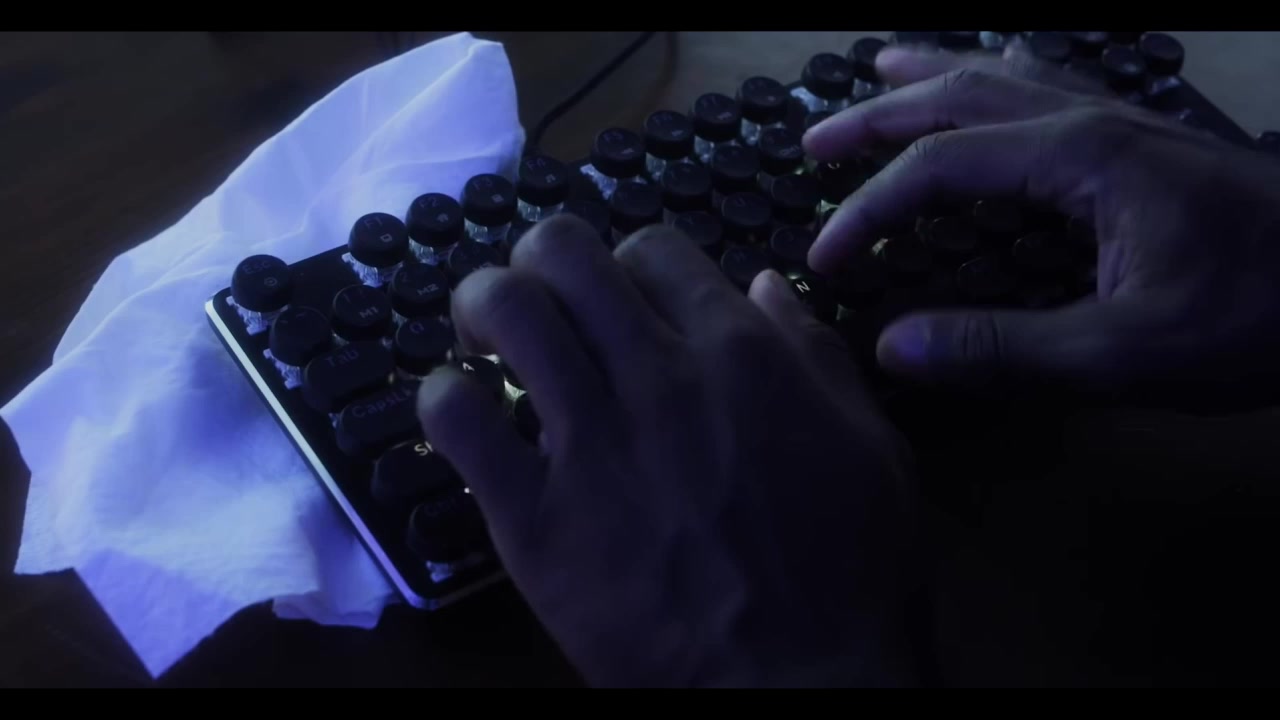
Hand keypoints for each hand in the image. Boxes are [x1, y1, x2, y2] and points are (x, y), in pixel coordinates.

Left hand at [416, 215, 918, 686]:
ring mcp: (588, 444)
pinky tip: (464, 415)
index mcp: (738, 352)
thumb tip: (756, 284)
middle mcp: (655, 376)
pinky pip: (455, 420)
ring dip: (482, 309)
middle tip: (538, 302)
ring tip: (485, 343)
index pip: (649, 248)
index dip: (627, 265)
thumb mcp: (871, 444)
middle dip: (539, 261)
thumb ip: (813, 353)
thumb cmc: (849, 570)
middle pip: (560, 253)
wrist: (800, 685)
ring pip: (500, 311)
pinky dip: (445, 399)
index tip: (623, 302)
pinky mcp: (531, 518)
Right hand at [804, 59, 1279, 409]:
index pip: (938, 169)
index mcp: (1076, 159)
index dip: (869, 211)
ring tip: (880, 68)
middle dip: (876, 119)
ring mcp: (1120, 120)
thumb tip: (895, 348)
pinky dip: (997, 74)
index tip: (827, 259)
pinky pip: (1048, 82)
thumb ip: (1004, 349)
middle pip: (958, 97)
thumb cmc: (1257, 316)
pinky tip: (996, 72)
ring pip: (1002, 75)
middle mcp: (1089, 121)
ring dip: (931, 75)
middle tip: (813, 142)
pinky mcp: (1142, 139)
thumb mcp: (1125, 352)